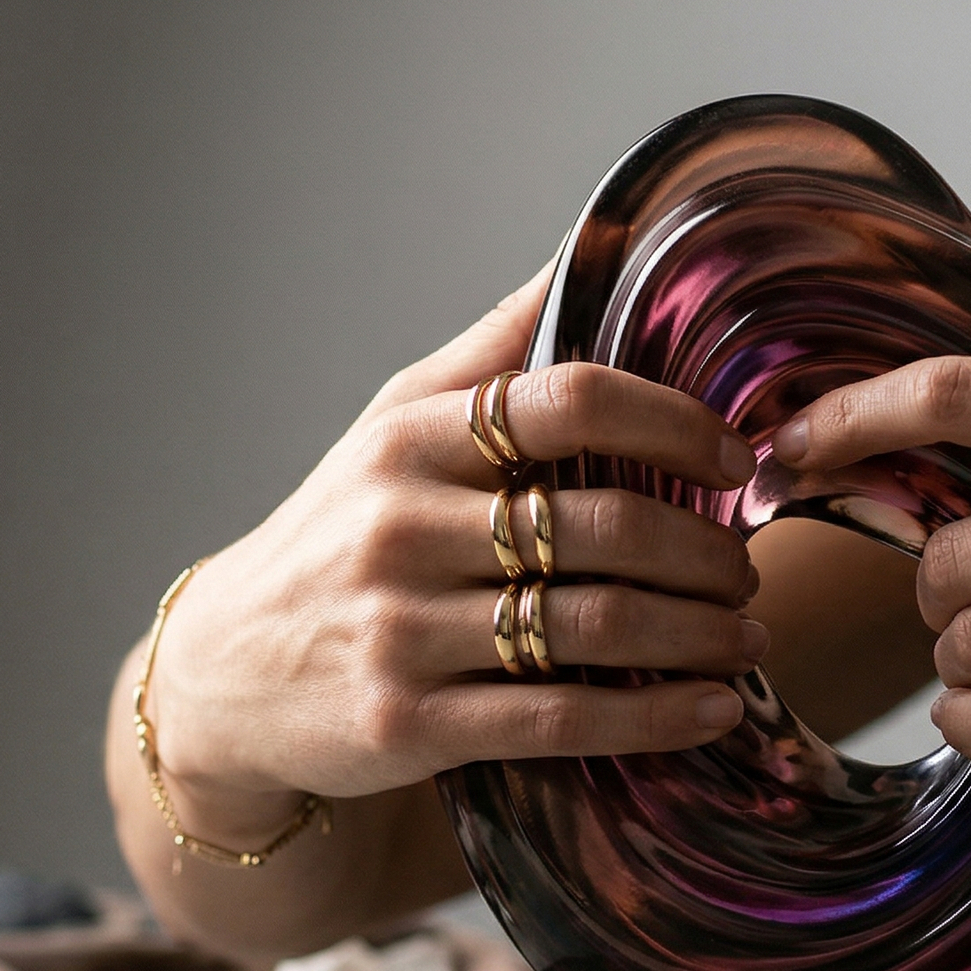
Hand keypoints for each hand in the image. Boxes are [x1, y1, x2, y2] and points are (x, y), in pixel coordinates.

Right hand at [144, 261, 768, 809]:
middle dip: (703, 550)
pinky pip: (562, 720)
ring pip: (594, 625)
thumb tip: (588, 246)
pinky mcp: (409, 725)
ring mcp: (403, 630)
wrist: (223, 678)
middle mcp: (403, 527)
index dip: (673, 422)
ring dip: (697, 634)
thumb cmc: (338, 535)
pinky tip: (712, 709)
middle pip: (601, 524)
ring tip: (747, 636)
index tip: (733, 456)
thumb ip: (494, 350)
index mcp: (412, 441)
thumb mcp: (392, 427)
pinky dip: (655, 717)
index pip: (567, 400)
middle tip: (745, 567)